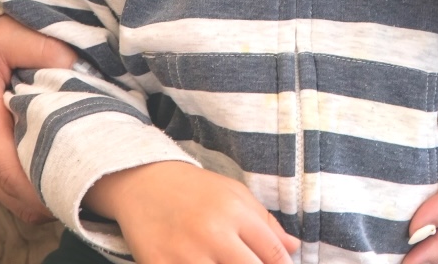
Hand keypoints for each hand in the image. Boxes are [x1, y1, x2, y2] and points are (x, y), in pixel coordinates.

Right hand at [0, 15, 78, 221]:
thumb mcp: (6, 35)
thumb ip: (43, 48)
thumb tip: (76, 68)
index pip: (12, 174)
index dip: (45, 189)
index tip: (80, 185)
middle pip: (13, 196)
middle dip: (51, 197)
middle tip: (90, 184)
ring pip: (9, 197)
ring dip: (39, 193)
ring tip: (75, 175)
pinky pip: (1, 187)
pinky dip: (27, 187)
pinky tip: (53, 167)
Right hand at [89, 161, 298, 263]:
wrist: (143, 181)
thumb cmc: (195, 190)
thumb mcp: (235, 194)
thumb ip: (266, 223)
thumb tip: (294, 248)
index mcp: (235, 212)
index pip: (273, 253)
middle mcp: (212, 233)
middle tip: (250, 263)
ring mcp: (185, 254)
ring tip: (224, 262)